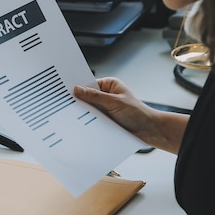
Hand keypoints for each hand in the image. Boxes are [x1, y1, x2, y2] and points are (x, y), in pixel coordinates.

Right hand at [74, 78, 188, 153]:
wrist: (148, 131)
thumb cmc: (137, 113)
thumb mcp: (114, 102)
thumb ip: (95, 97)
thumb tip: (77, 89)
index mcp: (109, 85)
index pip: (89, 84)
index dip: (78, 87)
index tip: (65, 91)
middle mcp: (106, 95)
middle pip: (87, 97)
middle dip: (79, 102)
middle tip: (65, 105)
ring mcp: (105, 109)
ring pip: (89, 110)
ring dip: (84, 114)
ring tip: (72, 116)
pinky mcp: (105, 121)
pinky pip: (93, 120)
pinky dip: (88, 123)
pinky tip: (81, 125)